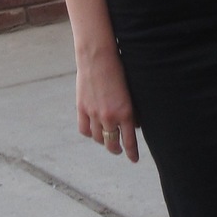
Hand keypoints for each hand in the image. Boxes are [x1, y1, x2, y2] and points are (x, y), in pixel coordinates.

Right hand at [76, 42, 139, 161]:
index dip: (132, 153)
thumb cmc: (119, 70)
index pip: (129, 141)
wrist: (98, 57)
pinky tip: (93, 130)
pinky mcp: (82, 108)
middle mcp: (109, 116)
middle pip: (112, 143)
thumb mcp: (130, 92)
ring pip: (98, 138)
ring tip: (106, 139)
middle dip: (116, 149)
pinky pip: (84, 130)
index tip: (133, 159)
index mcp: (126, 112)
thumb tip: (134, 125)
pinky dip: (89, 133)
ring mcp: (94, 113)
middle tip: (119, 150)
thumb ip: (131, 110)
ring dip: (103, 141)